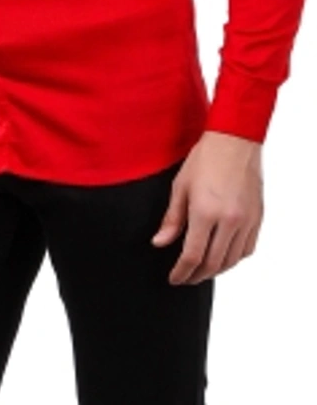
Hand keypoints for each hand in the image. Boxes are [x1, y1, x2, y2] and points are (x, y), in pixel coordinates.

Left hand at [151, 131, 263, 284]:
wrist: (234, 140)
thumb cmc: (205, 158)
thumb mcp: (180, 186)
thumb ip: (172, 219)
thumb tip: (160, 243)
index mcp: (206, 212)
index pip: (193, 256)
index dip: (182, 272)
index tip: (174, 279)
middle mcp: (229, 220)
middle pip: (213, 264)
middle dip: (197, 275)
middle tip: (186, 277)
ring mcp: (246, 220)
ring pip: (232, 260)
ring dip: (216, 270)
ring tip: (202, 270)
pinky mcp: (257, 217)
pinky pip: (247, 249)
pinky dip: (234, 258)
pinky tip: (224, 256)